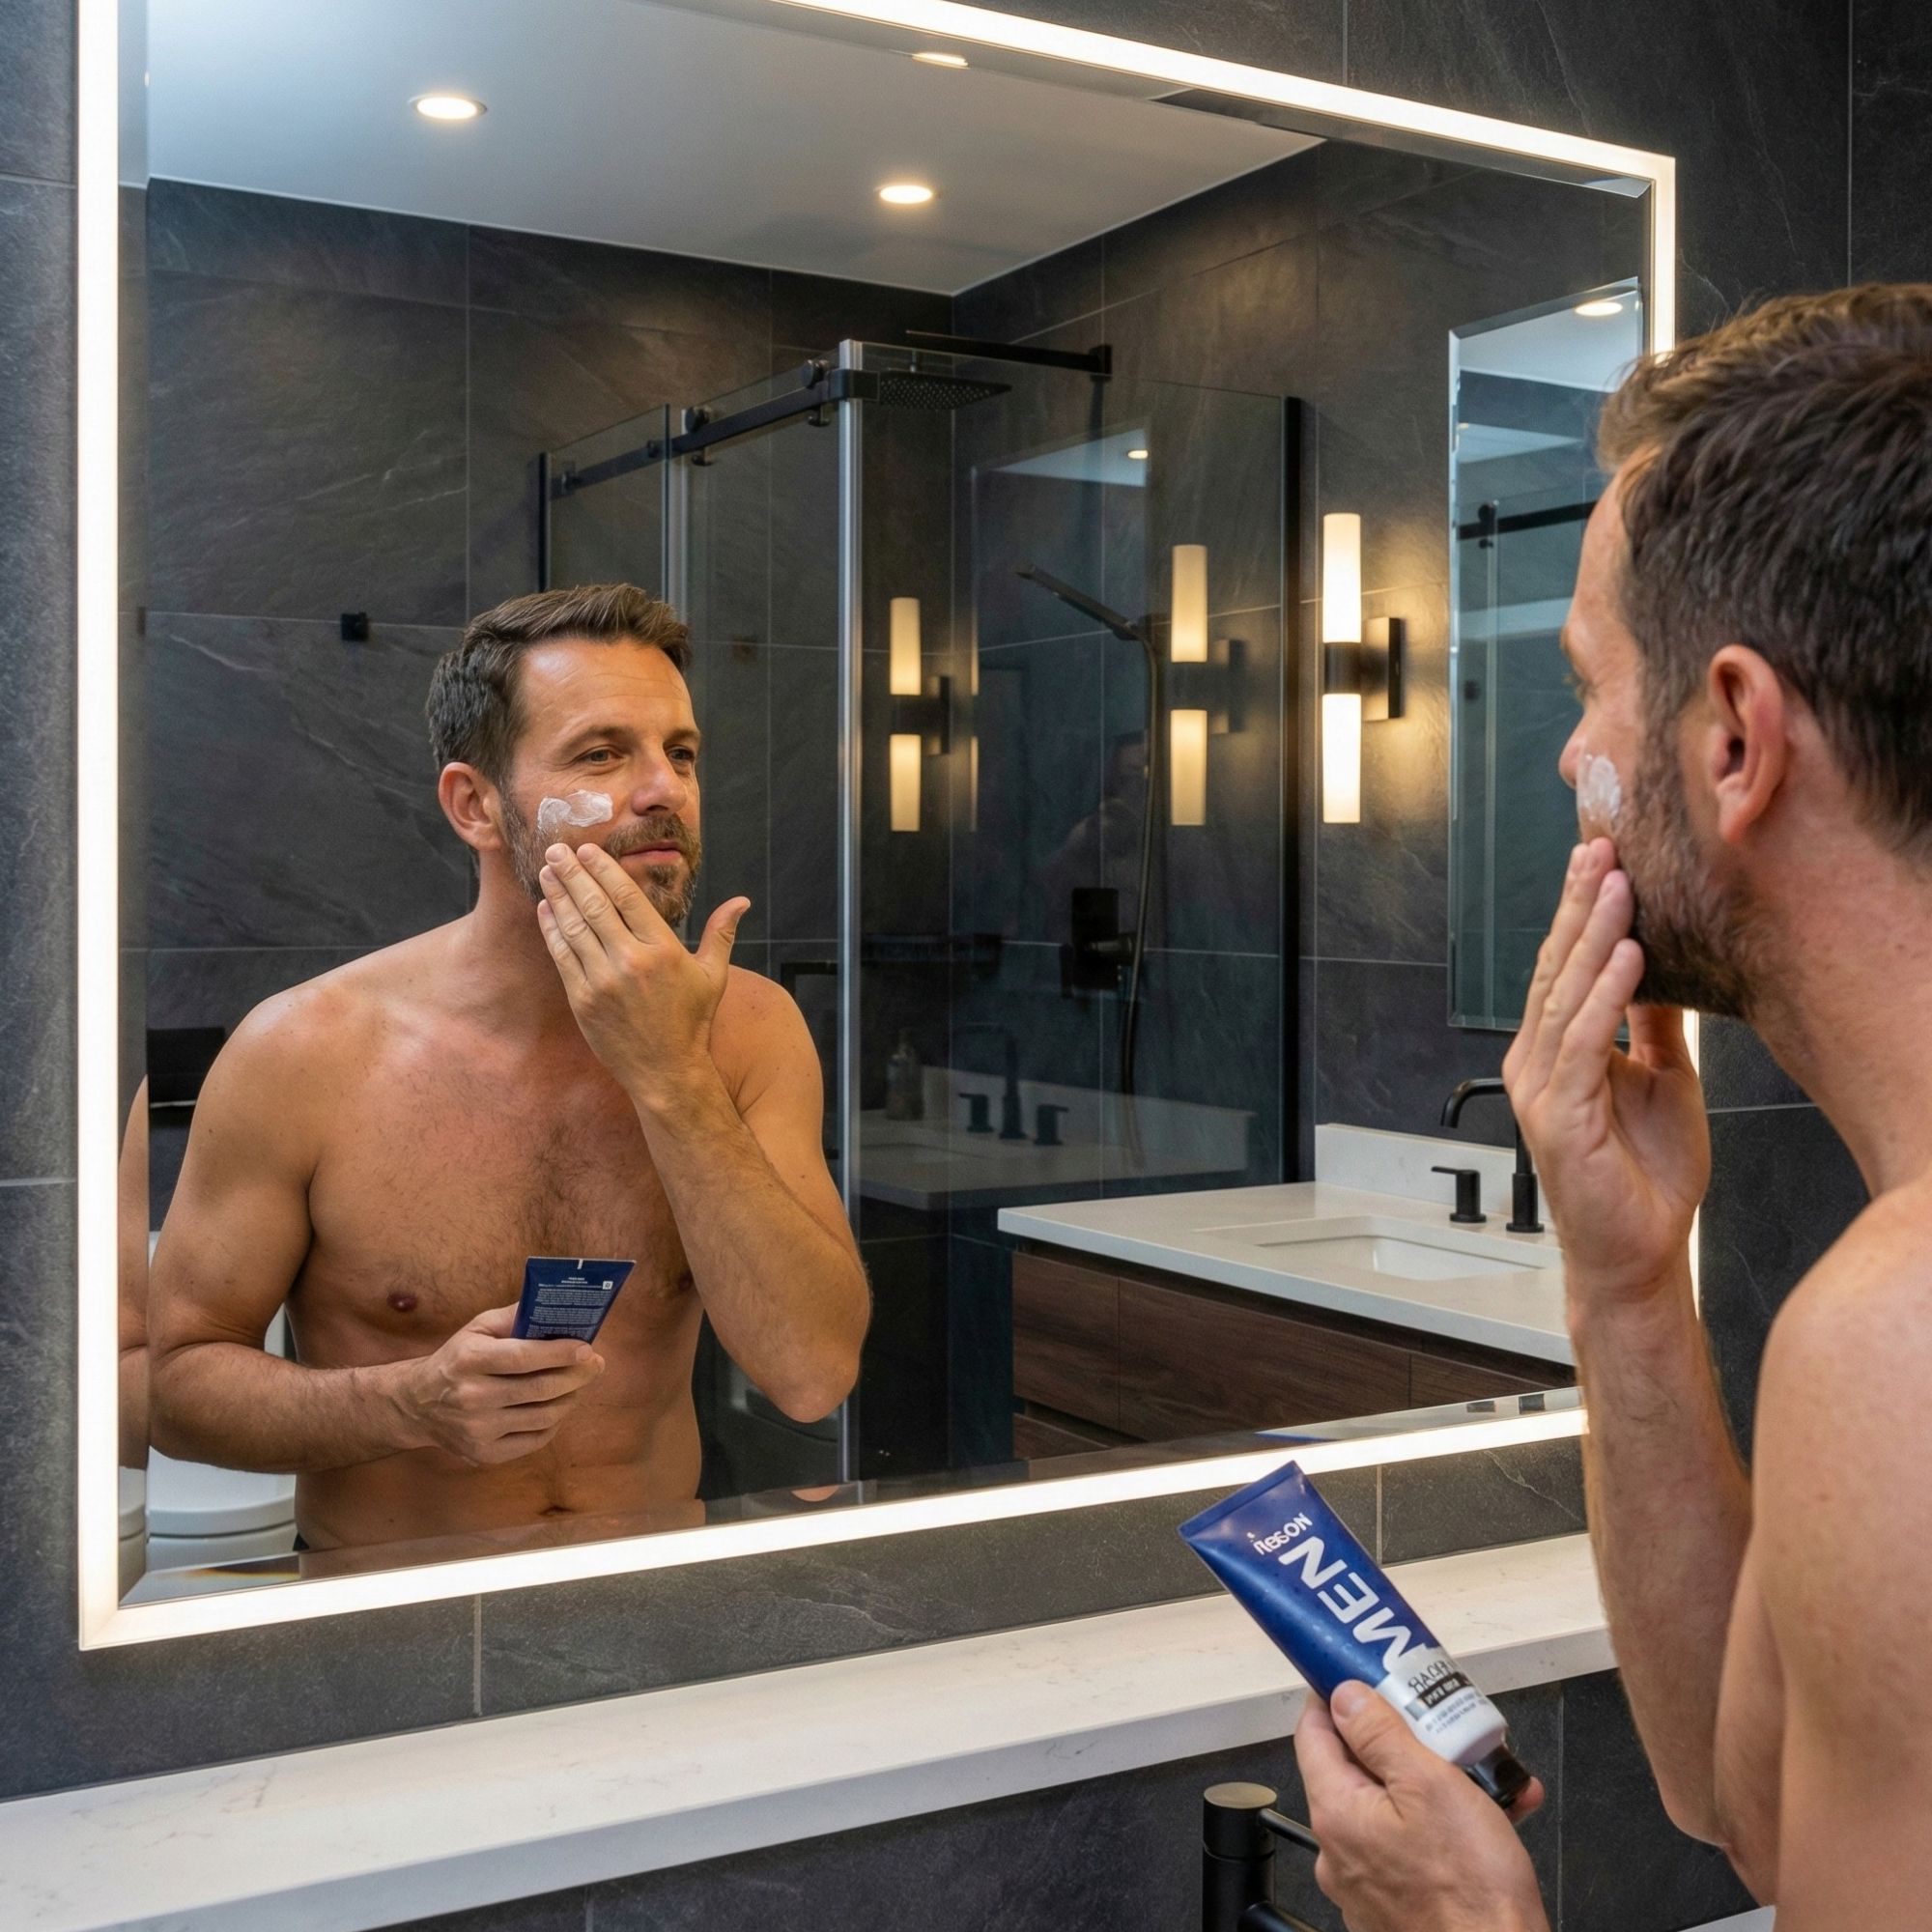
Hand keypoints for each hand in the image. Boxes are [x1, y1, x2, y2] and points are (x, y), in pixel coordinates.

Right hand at [394, 1301, 604, 1465]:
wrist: (417, 1405)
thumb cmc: (457, 1359)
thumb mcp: (477, 1329)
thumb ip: (514, 1317)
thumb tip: (554, 1307)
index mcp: (469, 1361)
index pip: (524, 1358)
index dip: (560, 1353)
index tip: (587, 1349)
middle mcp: (472, 1397)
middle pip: (540, 1389)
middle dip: (577, 1376)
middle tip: (595, 1365)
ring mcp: (478, 1430)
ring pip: (543, 1416)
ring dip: (570, 1398)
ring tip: (578, 1384)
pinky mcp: (485, 1454)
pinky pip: (535, 1440)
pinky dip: (553, 1422)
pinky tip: (556, 1406)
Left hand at [536, 841, 749, 1105]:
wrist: (665, 1070)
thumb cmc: (691, 1021)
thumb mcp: (712, 976)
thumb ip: (721, 933)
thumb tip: (741, 901)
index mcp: (663, 949)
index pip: (627, 897)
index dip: (604, 870)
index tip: (587, 850)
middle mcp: (631, 961)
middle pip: (596, 905)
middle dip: (573, 873)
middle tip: (556, 849)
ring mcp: (604, 980)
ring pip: (574, 926)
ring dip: (558, 895)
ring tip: (547, 872)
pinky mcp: (583, 999)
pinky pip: (562, 955)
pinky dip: (552, 929)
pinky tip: (546, 909)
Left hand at [1295, 1682, 1548, 1931]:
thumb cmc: (1471, 1889)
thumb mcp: (1431, 1785)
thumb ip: (1381, 1734)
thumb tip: (1344, 1695)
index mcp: (1336, 1813)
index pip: (1313, 1733)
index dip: (1335, 1697)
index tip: (1363, 1675)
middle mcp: (1339, 1851)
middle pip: (1356, 1770)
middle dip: (1401, 1741)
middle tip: (1439, 1723)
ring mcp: (1367, 1882)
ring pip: (1393, 1809)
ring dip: (1436, 1783)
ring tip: (1485, 1772)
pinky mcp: (1396, 1904)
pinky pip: (1413, 1847)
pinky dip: (1446, 1826)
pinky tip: (1496, 1814)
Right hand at [1502, 837, 1708, 1308]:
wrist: (1641, 1253)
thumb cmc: (1647, 1177)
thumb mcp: (1663, 1080)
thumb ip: (1652, 1026)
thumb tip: (1660, 967)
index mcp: (1553, 1053)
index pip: (1563, 969)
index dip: (1579, 913)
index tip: (1600, 859)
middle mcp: (1535, 1064)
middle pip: (1555, 970)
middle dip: (1578, 908)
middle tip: (1599, 851)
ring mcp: (1541, 1090)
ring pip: (1564, 997)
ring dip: (1593, 938)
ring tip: (1618, 889)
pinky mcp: (1559, 1118)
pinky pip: (1583, 1044)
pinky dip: (1605, 998)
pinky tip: (1628, 957)